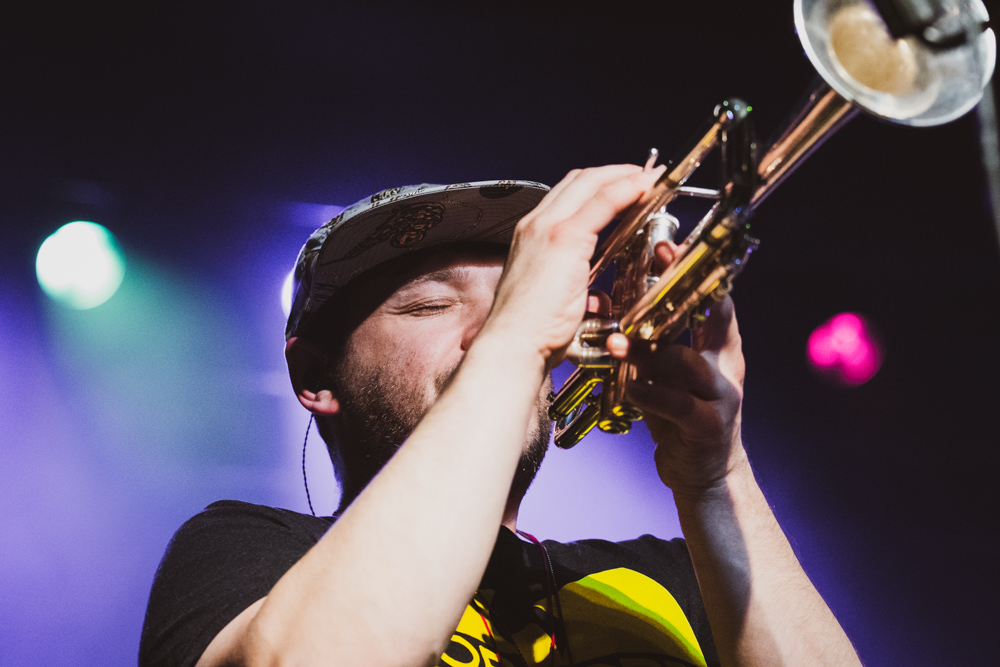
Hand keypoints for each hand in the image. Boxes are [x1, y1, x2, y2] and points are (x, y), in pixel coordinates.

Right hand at [484, 164, 665, 365]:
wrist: (513, 344)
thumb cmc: (530, 331)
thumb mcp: (552, 300)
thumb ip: (571, 288)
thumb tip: (594, 297)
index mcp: (529, 236)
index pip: (567, 195)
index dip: (599, 184)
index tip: (625, 187)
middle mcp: (535, 224)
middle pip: (579, 180)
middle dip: (616, 173)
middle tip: (646, 176)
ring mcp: (547, 228)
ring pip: (592, 183)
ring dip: (626, 176)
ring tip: (652, 180)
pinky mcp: (564, 238)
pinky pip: (603, 201)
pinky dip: (628, 189)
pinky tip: (646, 188)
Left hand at [608, 242, 746, 494]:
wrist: (704, 472)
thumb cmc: (680, 413)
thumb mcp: (667, 368)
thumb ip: (649, 336)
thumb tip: (609, 299)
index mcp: (718, 343)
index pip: (710, 295)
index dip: (691, 270)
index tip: (665, 244)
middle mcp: (725, 362)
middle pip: (715, 316)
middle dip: (685, 290)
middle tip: (656, 269)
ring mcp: (721, 394)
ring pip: (689, 361)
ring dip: (651, 349)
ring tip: (620, 341)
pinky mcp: (708, 426)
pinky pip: (679, 404)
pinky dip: (652, 393)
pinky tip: (630, 386)